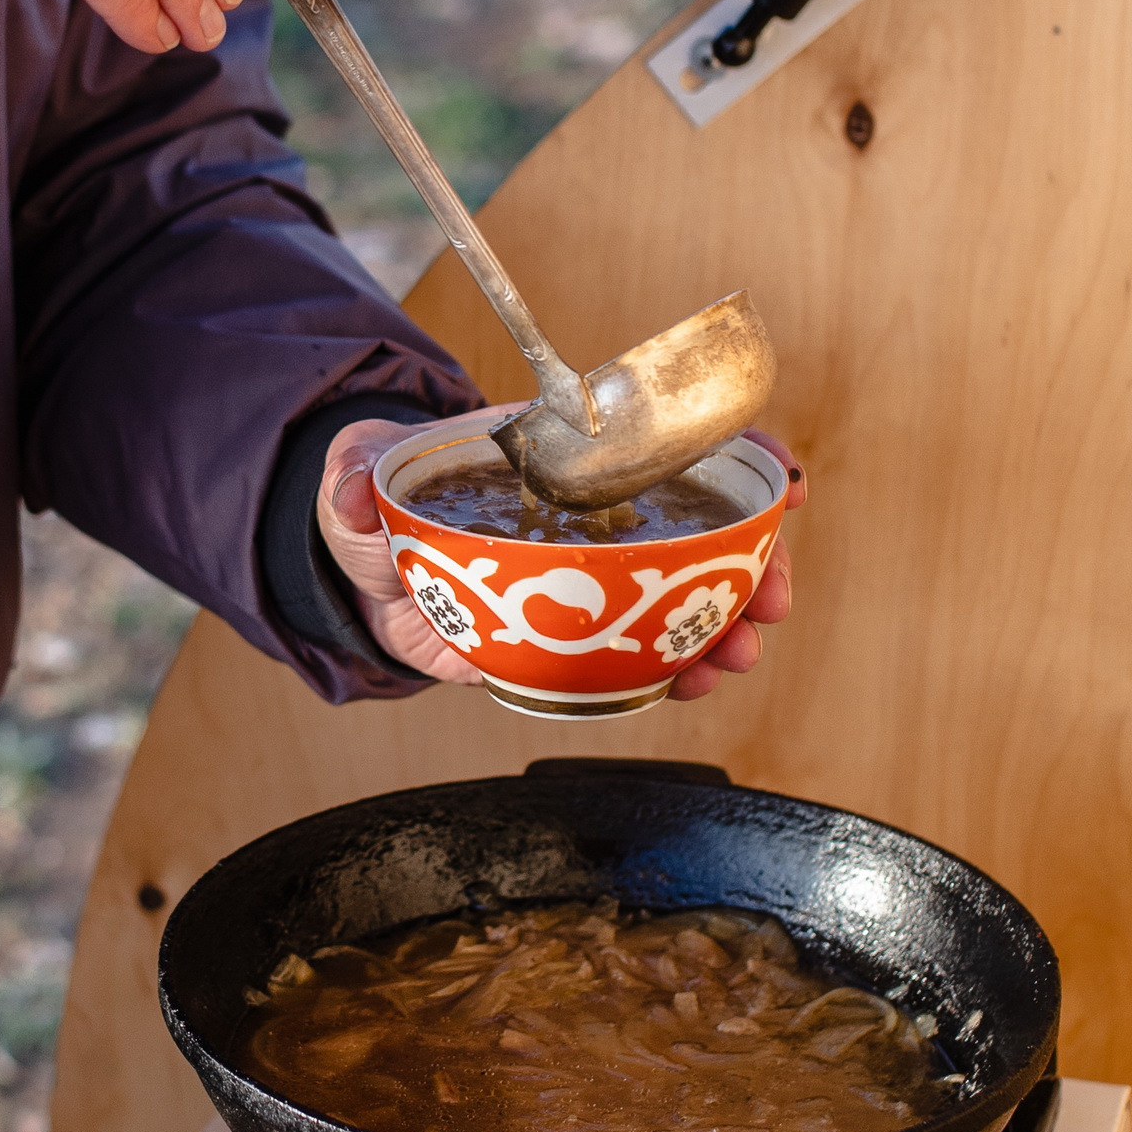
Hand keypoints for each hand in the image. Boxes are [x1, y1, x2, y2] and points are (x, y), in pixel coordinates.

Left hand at [316, 416, 805, 692]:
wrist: (364, 575)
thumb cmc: (381, 505)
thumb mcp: (361, 470)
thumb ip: (352, 471)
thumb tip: (349, 488)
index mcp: (568, 460)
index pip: (668, 446)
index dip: (737, 460)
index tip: (783, 485)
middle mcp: (597, 519)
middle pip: (701, 533)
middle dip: (752, 565)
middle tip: (770, 601)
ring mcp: (594, 582)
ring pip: (684, 600)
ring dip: (724, 627)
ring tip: (734, 656)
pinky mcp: (574, 642)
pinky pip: (640, 655)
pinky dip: (673, 670)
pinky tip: (688, 684)